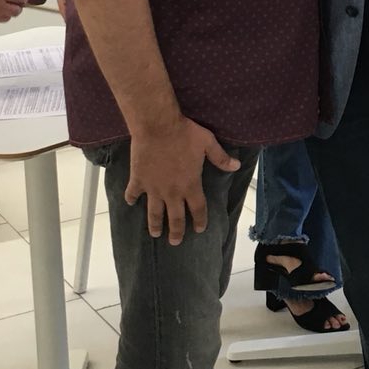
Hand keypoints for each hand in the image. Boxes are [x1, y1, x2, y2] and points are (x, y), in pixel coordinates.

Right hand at [126, 118, 240, 242]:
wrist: (157, 126)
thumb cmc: (184, 133)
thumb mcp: (208, 143)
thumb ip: (221, 157)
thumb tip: (237, 166)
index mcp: (190, 185)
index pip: (198, 209)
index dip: (200, 221)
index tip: (199, 229)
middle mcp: (172, 192)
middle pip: (175, 218)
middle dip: (176, 232)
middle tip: (175, 242)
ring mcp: (154, 188)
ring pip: (154, 212)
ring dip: (154, 224)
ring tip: (154, 233)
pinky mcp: (138, 180)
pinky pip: (133, 193)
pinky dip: (131, 199)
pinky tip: (130, 202)